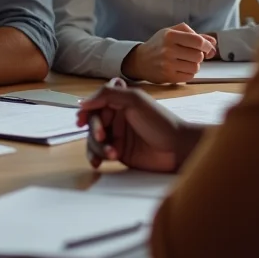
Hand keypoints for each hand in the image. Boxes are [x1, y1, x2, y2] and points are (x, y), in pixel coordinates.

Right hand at [77, 79, 202, 172]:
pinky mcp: (118, 152)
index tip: (81, 120)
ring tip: (112, 154)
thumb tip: (82, 102)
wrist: (177, 149)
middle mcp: (116, 117)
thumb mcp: (135, 100)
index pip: (96, 104)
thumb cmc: (160, 121)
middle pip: (92, 122)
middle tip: (102, 137)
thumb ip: (109, 94)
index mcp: (120, 101)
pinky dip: (97, 156)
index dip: (87, 111)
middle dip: (95, 130)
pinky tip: (100, 162)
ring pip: (93, 139)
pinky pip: (99, 153)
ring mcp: (116, 135)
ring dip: (98, 147)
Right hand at [121, 23, 216, 83]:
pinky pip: (190, 76)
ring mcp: (168, 64)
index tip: (206, 47)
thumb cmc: (159, 44)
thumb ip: (194, 34)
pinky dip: (189, 73)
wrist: (139, 60)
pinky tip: (180, 68)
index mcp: (170, 35)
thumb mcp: (173, 32)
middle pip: (199, 55)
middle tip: (191, 54)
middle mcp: (168, 49)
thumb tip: (213, 43)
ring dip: (194, 65)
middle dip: (199, 55)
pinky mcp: (168, 77)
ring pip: (196, 67)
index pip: (198, 41)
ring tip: (185, 61)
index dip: (206, 45)